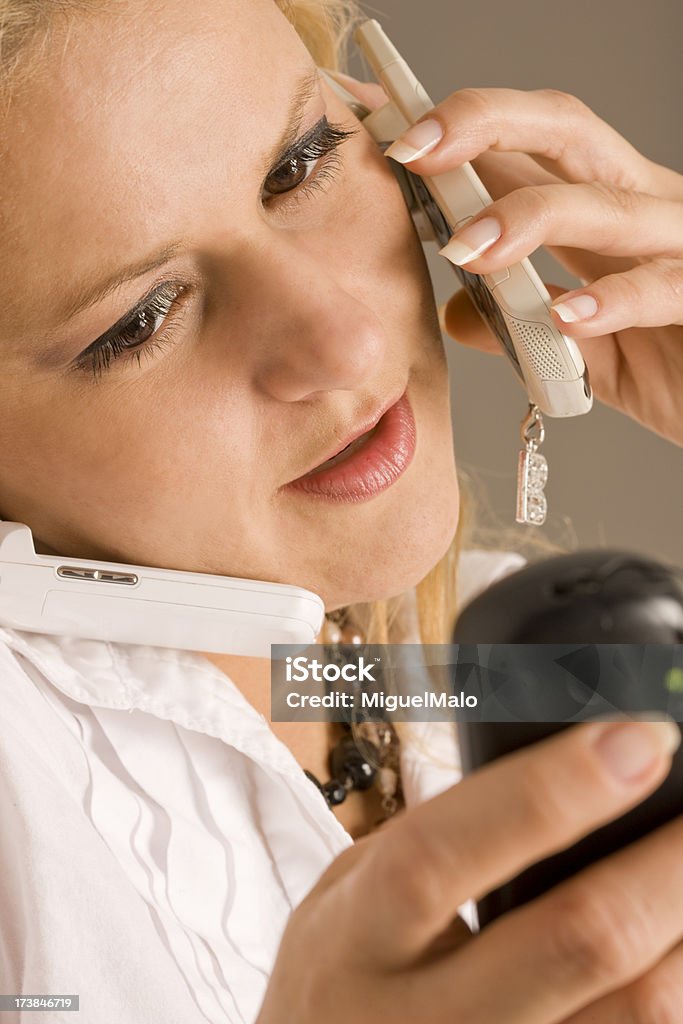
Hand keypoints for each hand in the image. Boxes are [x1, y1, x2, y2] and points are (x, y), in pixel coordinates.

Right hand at [257, 719, 682, 1022]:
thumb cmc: (345, 973)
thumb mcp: (353, 892)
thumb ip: (438, 843)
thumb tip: (575, 766)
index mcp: (356, 935)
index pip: (443, 852)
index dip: (548, 791)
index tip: (638, 737)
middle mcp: (417, 1021)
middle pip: (573, 941)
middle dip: (664, 864)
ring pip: (636, 1011)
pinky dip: (674, 985)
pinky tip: (677, 941)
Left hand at [383, 88, 682, 447]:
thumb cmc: (666, 365)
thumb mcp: (578, 348)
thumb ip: (523, 325)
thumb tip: (455, 312)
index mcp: (601, 211)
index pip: (525, 147)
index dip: (458, 130)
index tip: (390, 134)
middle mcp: (642, 208)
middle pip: (566, 133)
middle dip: (485, 126)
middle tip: (414, 150)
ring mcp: (680, 245)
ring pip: (607, 204)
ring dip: (529, 218)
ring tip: (467, 248)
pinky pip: (660, 288)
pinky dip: (611, 301)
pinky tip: (565, 316)